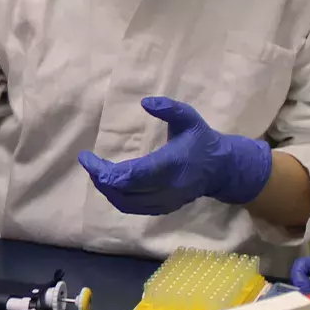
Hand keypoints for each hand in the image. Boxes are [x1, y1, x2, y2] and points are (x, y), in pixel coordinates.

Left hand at [78, 97, 271, 215]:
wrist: (222, 169)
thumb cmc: (202, 140)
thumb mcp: (189, 117)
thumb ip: (169, 108)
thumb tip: (144, 102)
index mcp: (170, 165)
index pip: (130, 175)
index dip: (103, 171)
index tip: (87, 157)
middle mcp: (167, 187)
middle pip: (123, 191)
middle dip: (100, 178)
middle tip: (89, 162)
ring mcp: (165, 201)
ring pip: (125, 203)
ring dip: (106, 189)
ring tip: (96, 172)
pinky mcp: (163, 208)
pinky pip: (133, 208)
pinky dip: (117, 197)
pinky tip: (110, 184)